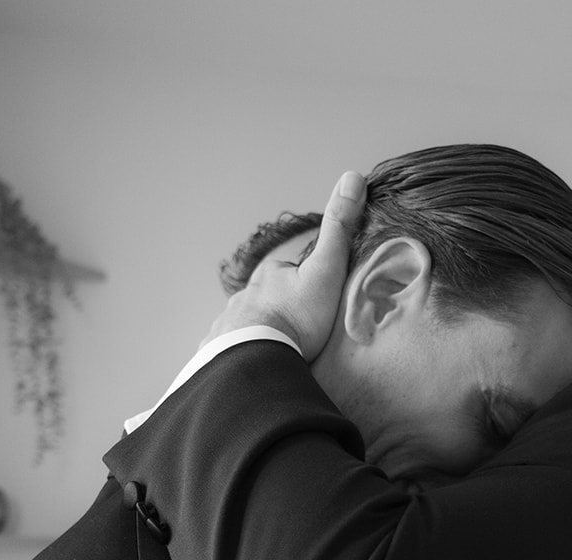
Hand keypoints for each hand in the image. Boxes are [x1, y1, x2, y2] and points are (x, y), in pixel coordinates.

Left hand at [200, 170, 365, 359]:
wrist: (260, 361)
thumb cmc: (297, 318)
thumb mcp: (327, 270)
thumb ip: (339, 229)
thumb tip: (353, 177)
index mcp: (268, 278)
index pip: (287, 277)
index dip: (303, 288)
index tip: (315, 307)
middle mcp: (242, 298)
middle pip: (265, 303)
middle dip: (278, 316)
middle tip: (296, 338)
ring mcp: (226, 327)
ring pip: (246, 329)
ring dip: (259, 338)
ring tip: (275, 358)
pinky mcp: (217, 356)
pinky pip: (229, 355)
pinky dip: (240, 359)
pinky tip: (251, 369)